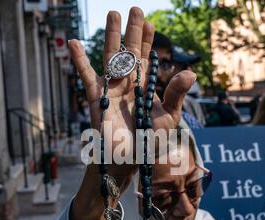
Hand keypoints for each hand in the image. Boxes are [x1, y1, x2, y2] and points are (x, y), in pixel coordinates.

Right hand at [69, 7, 195, 163]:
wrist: (130, 159)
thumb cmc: (150, 141)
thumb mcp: (169, 117)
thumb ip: (176, 94)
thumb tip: (191, 72)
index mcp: (144, 87)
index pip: (146, 58)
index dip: (147, 40)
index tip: (149, 23)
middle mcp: (128, 84)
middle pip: (129, 52)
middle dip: (132, 32)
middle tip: (135, 9)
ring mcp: (112, 88)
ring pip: (111, 57)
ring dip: (112, 36)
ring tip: (113, 14)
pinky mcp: (98, 98)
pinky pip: (87, 75)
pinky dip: (79, 59)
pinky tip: (73, 42)